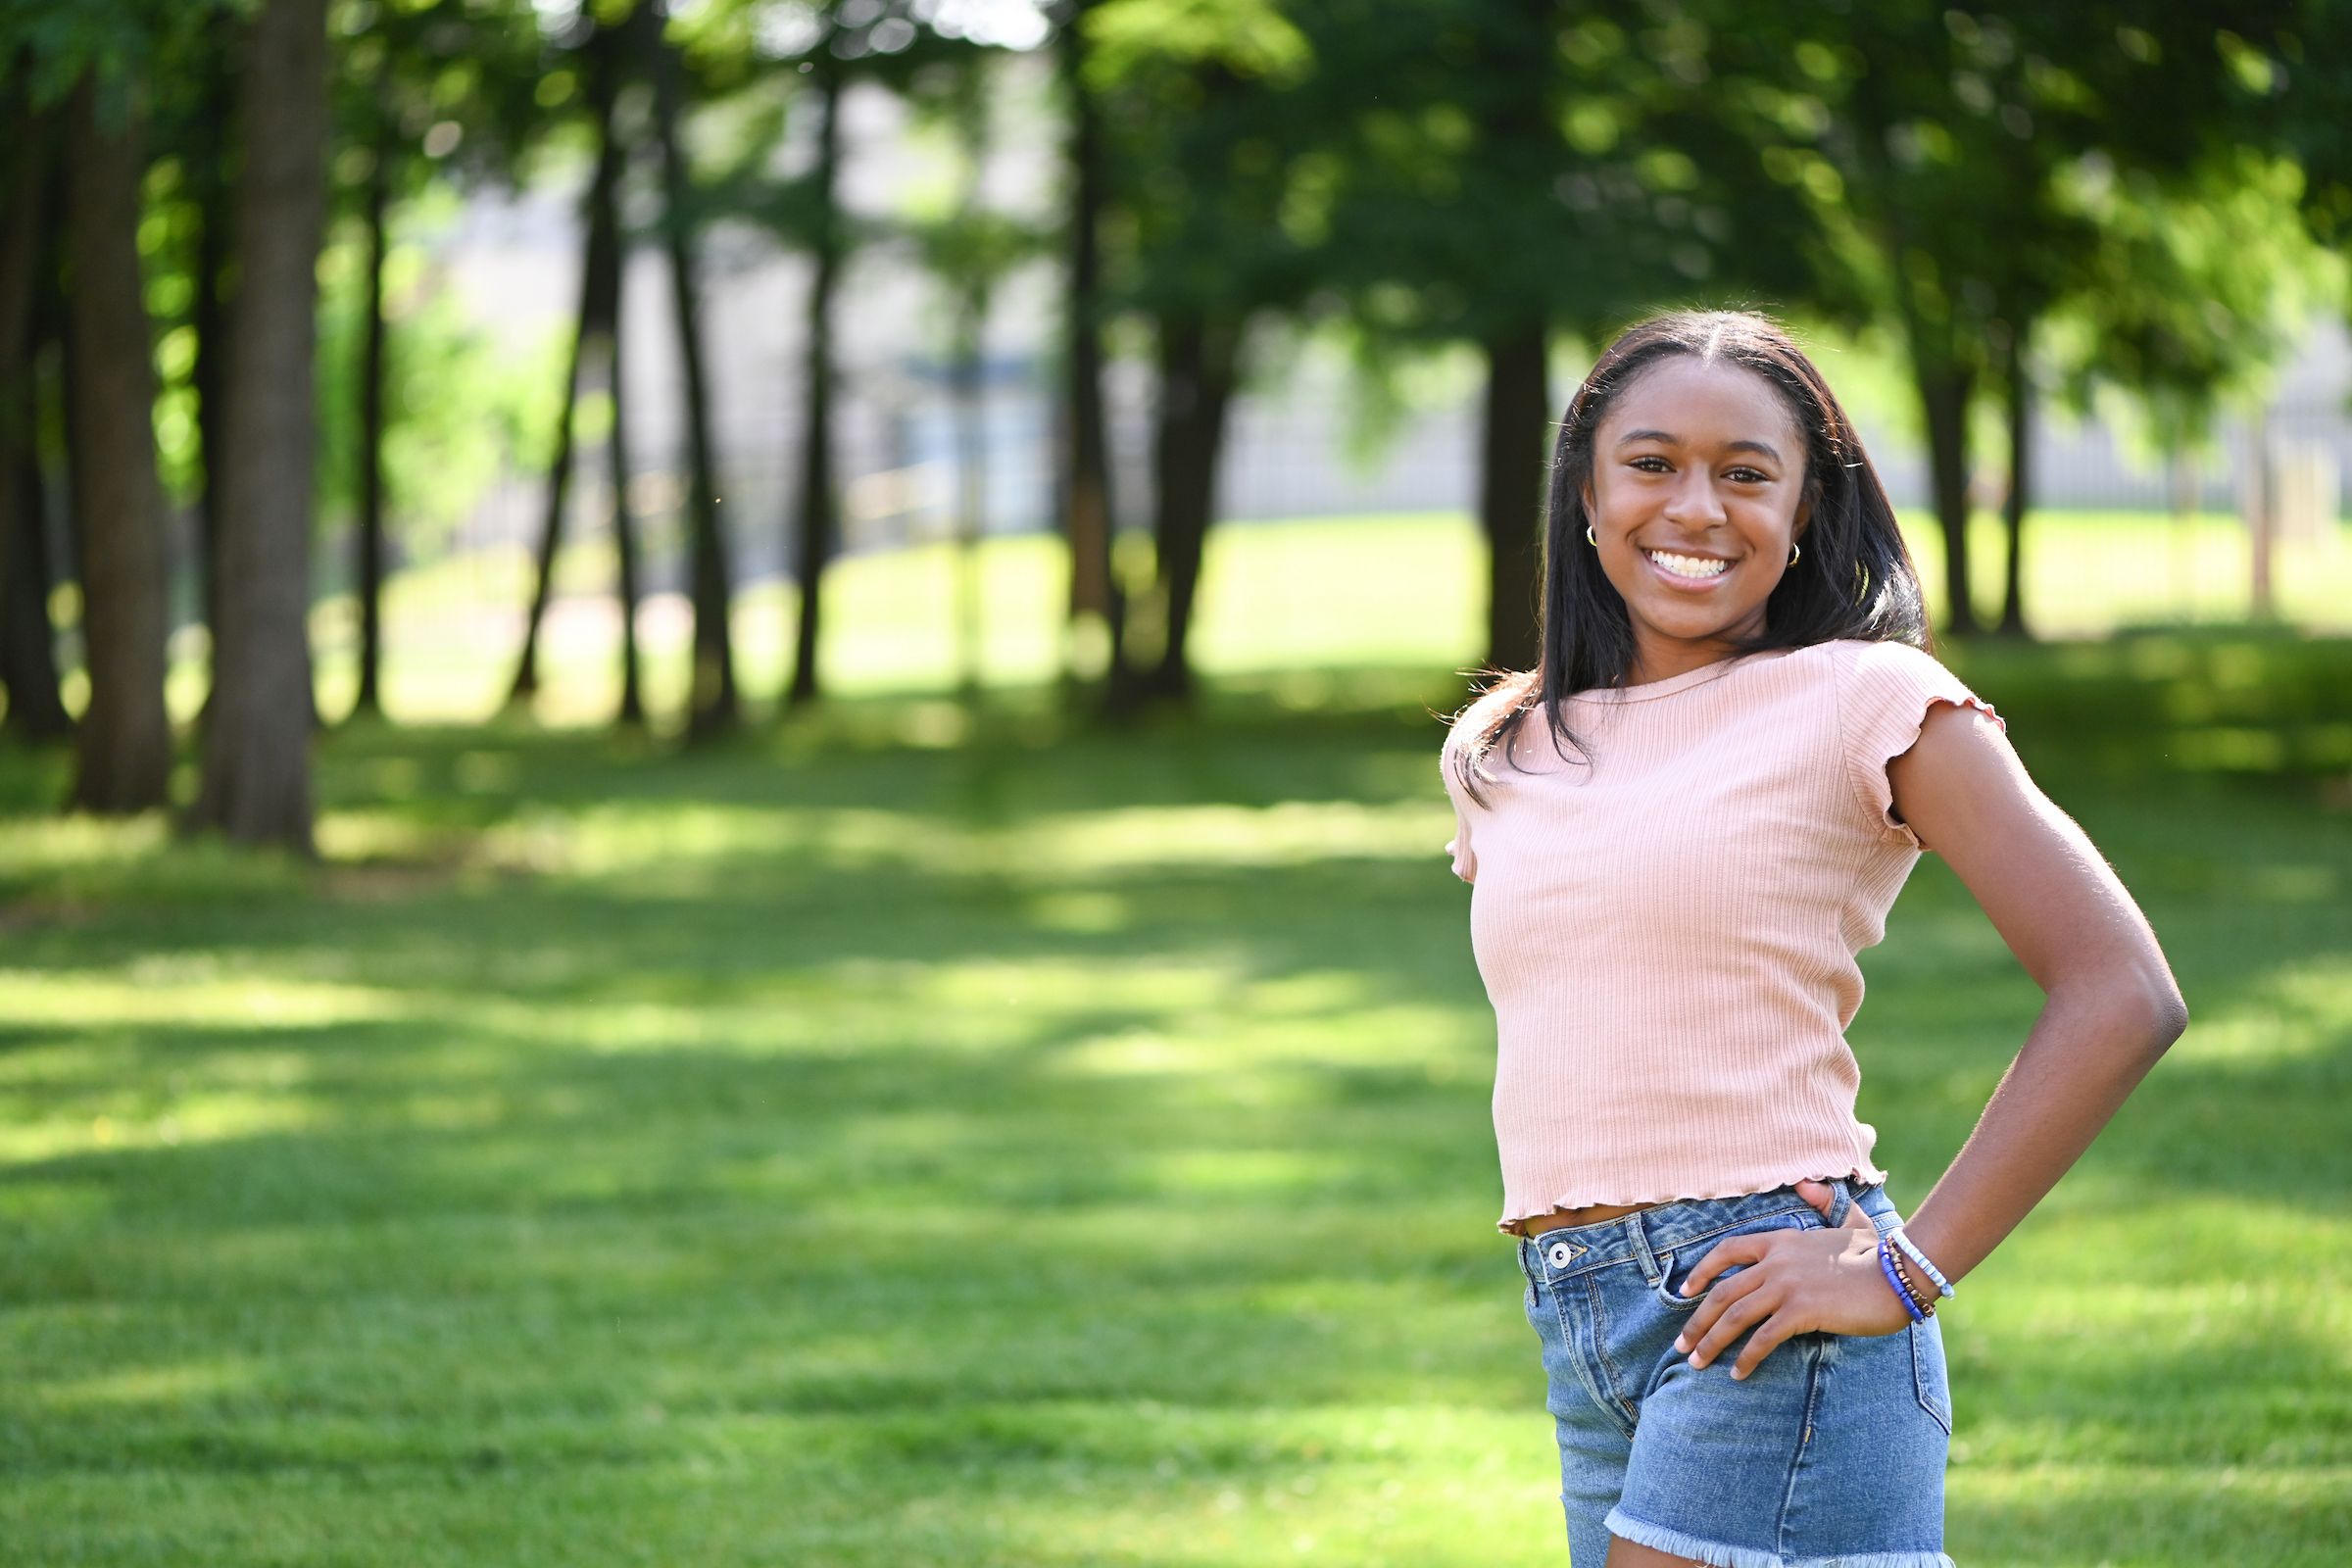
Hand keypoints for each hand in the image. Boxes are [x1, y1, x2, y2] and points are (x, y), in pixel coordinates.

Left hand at [1670, 1181, 1910, 1379]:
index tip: (1684, 1291)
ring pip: (1735, 1315)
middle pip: (1723, 1291)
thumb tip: (1806, 1183)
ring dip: (1712, 1342)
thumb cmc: (1877, 1255)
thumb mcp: (1850, 1221)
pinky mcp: (1802, 1311)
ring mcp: (1787, 1286)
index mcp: (1781, 1240)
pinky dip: (1747, 1357)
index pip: (1727, 1250)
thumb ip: (1826, 1202)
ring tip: (1697, 1362)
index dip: (1701, 1271)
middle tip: (1682, 1344)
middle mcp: (1777, 1261)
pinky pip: (1764, 1337)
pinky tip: (1739, 1374)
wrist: (1899, 1275)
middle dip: (1697, 1320)